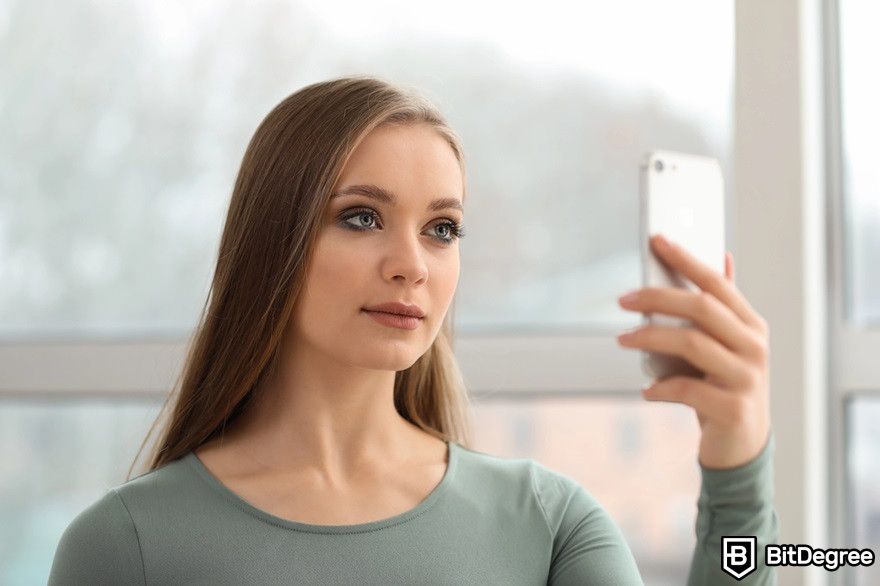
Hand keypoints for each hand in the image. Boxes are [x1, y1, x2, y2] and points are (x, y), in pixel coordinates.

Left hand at [616, 234, 771, 469]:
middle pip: (701, 308)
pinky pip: (686, 388)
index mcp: (751, 325)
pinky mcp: (734, 408)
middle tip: (622, 299)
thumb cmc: (724, 385)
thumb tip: (723, 255)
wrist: (743, 446)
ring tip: (623, 339)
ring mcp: (747, 378)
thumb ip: (723, 306)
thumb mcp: (727, 345)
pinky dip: (659, 387)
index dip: (686, 259)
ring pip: (691, 343)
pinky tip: (647, 391)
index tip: (656, 240)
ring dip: (649, 338)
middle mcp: (755, 347)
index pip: (717, 283)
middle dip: (657, 297)